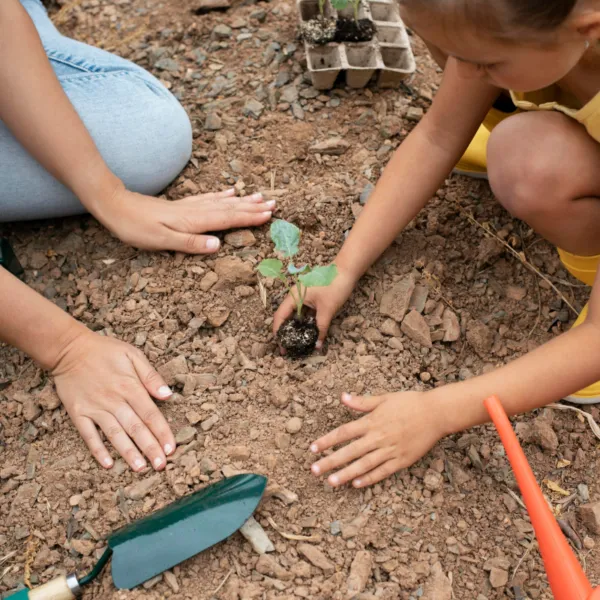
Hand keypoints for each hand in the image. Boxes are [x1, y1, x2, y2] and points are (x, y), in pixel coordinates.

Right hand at [52, 330, 175, 471]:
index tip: (171, 449)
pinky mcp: (78, 413)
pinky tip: (108, 464)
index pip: (150, 414)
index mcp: (130, 386)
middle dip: (150, 448)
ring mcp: (94, 408)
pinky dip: (97, 450)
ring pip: (115, 434)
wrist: (69, 349)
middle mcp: (113, 400)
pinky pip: (88, 435)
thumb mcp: (132, 355)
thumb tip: (167, 395)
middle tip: (161, 465)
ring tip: (140, 468)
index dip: (162, 432)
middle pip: (136, 427)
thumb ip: (150, 376)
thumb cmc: (105, 351)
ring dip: (128, 452)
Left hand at [95, 184, 273, 252]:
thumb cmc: (135, 227)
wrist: (115, 205)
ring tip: (259, 196)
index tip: (269, 215)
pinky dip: (222, 196)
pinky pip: (208, 199)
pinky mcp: (181, 205)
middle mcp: (195, 211)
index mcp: (193, 221)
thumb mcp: (160, 240)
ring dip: (242, 201)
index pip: (227, 219)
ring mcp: (189, 206)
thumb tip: (218, 245)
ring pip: (222, 202)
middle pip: (229, 209)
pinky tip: (230, 192)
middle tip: (274, 204)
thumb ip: (190, 243)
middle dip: (252, 207)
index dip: (249, 217)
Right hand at [273, 266, 356, 346]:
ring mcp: (303, 297)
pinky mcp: (312, 298)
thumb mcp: (327, 309)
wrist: (347, 271)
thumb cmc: (335, 286)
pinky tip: (308, 333)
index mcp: (294, 296)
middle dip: (286, 332)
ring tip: (297, 343)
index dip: (278, 332)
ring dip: (296, 328)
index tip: (281, 346)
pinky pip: (304, 313)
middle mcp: (296, 296)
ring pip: (296, 315)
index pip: (280, 316)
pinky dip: (305, 323)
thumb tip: (317, 345)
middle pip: (286, 316)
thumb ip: (321, 327)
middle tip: (287, 348)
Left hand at [309, 391, 447, 487]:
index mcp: (372, 422)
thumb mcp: (384, 399)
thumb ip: (362, 402)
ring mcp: (390, 450)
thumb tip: (342, 397)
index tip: (312, 449)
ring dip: (346, 474)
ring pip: (363, 465)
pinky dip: (369, 478)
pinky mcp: (401, 460)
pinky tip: (356, 484)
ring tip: (331, 482)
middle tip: (314, 470)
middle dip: (330, 461)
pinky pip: (382, 472)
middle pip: (349, 451)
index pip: (343, 433)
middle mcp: (378, 437)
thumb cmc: (409, 403)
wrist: (436, 414)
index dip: (327, 441)